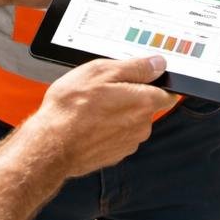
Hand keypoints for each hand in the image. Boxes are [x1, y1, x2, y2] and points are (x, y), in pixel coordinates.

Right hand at [29, 55, 177, 178]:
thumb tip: (158, 64)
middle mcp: (142, 125)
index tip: (146, 77)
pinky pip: (117, 136)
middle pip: (147, 106)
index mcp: (144, 102)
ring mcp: (129, 143)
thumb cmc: (72, 107)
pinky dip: (107, 129)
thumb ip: (135, 67)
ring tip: (92, 107)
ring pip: (131, 122)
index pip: (168, 92)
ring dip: (118, 114)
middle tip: (105, 89)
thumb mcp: (101, 71)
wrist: (51, 145)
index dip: (158, 83)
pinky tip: (88, 123)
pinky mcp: (114, 155)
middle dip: (131, 96)